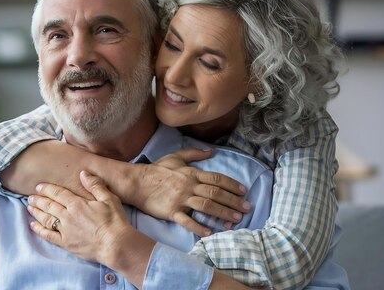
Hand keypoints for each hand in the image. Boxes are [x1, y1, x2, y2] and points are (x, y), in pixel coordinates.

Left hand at [27, 170, 135, 264]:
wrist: (115, 245)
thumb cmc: (114, 221)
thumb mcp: (109, 198)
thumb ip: (95, 185)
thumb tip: (83, 173)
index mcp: (77, 204)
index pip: (58, 193)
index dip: (47, 189)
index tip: (39, 186)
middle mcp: (68, 216)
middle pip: (49, 205)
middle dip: (39, 200)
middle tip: (30, 196)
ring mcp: (65, 231)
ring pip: (46, 219)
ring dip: (36, 212)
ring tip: (29, 207)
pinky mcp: (66, 243)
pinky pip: (48, 235)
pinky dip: (39, 230)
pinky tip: (33, 225)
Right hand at [129, 148, 249, 236]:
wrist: (136, 182)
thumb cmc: (156, 170)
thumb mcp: (175, 157)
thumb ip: (194, 154)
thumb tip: (210, 152)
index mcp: (191, 173)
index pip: (217, 178)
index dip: (232, 185)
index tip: (243, 191)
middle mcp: (189, 186)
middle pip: (216, 193)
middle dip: (233, 201)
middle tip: (247, 208)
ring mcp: (180, 199)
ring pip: (206, 206)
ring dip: (222, 213)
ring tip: (235, 220)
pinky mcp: (171, 211)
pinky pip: (187, 221)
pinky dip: (199, 227)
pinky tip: (210, 232)